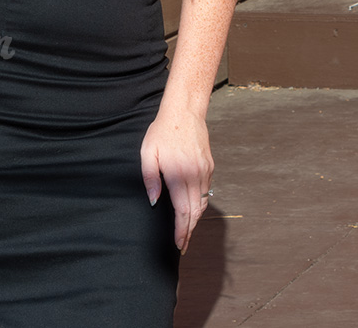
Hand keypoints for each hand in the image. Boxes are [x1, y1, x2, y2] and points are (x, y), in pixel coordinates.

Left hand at [140, 104, 212, 252]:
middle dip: (189, 231)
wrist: (184, 112)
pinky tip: (193, 210)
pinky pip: (206, 192)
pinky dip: (200, 205)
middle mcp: (195, 175)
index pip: (183, 211)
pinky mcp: (209, 167)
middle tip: (183, 245)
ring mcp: (205, 171)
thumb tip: (153, 201)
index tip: (179, 243)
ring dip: (195, 220)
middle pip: (195, 211)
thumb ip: (150, 178)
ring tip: (187, 232)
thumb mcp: (148, 153)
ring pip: (203, 203)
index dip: (181, 230)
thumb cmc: (162, 131)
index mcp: (178, 174)